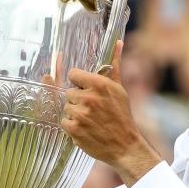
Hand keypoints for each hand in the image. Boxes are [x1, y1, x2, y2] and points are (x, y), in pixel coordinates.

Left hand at [62, 41, 161, 186]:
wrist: (125, 145)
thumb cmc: (122, 116)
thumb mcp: (119, 89)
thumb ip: (114, 66)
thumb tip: (118, 42)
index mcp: (99, 84)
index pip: (73, 74)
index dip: (79, 83)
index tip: (86, 90)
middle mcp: (88, 97)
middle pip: (69, 92)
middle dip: (78, 100)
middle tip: (92, 110)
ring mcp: (80, 114)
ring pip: (66, 107)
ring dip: (75, 114)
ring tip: (90, 120)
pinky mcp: (74, 129)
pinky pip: (64, 122)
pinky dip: (72, 127)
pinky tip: (86, 129)